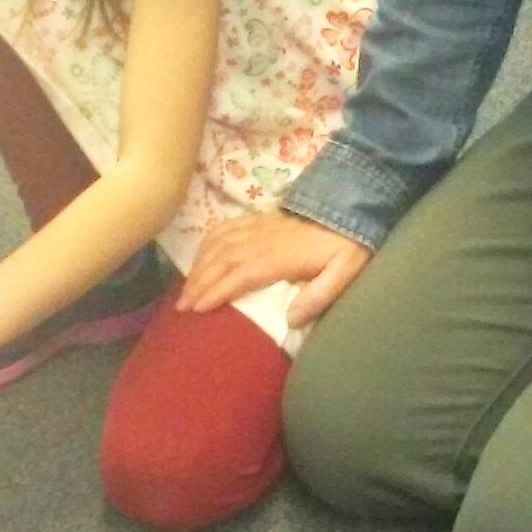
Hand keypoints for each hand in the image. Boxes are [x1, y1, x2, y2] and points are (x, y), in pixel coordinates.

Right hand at [177, 211, 372, 326]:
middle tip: (182, 307)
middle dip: (199, 283)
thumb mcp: (343, 273)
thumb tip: (290, 321)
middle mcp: (261, 240)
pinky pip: (225, 227)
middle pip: (222, 261)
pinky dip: (207, 241)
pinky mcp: (258, 219)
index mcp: (279, 257)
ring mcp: (257, 227)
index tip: (198, 309)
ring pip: (218, 244)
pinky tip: (200, 255)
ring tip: (185, 288)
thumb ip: (318, 297)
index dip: (216, 291)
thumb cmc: (346, 247)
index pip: (240, 275)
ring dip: (198, 265)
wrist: (350, 210)